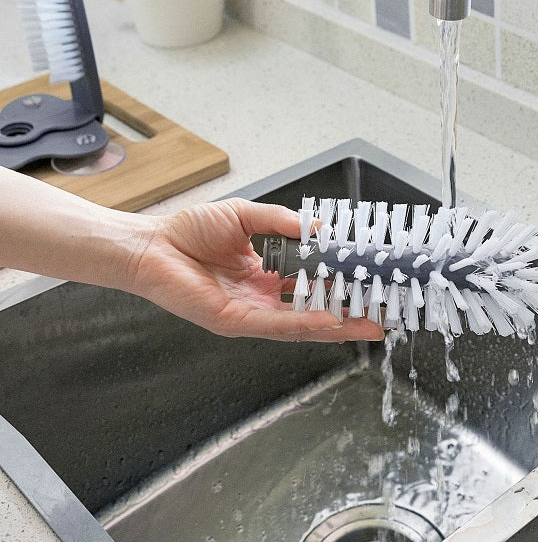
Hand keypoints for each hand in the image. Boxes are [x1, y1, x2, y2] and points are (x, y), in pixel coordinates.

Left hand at [129, 198, 384, 341]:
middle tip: (381, 310)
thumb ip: (283, 223)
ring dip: (338, 325)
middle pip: (313, 309)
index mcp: (264, 275)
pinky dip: (308, 325)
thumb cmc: (189, 230)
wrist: (152, 244)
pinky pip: (278, 325)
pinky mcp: (236, 321)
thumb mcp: (247, 216)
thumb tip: (320, 228)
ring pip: (302, 323)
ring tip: (371, 323)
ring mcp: (251, 313)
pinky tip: (334, 322)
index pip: (310, 283)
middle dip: (348, 312)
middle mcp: (261, 298)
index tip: (366, 278)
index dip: (339, 282)